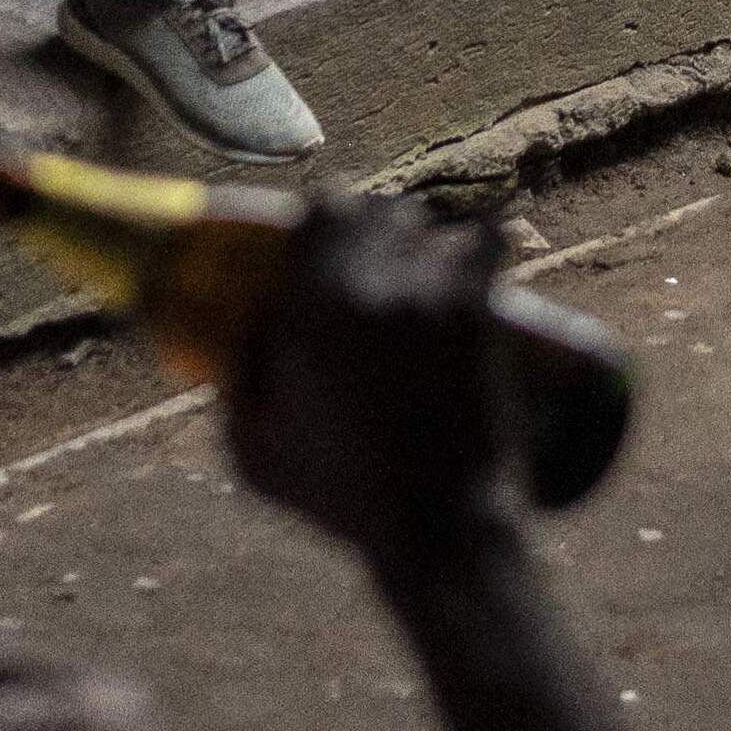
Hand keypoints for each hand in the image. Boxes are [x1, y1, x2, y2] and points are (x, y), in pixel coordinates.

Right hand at [226, 198, 520, 568]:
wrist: (434, 521)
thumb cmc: (340, 498)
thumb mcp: (253, 452)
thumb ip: (239, 384)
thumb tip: (247, 329)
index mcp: (308, 311)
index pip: (323, 211)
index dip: (325, 213)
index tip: (325, 230)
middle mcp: (370, 288)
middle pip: (378, 209)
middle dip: (377, 223)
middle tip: (378, 251)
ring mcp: (432, 299)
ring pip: (436, 228)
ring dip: (430, 237)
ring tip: (429, 264)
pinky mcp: (481, 316)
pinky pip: (491, 243)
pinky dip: (485, 243)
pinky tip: (483, 253)